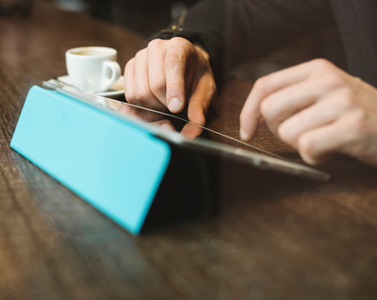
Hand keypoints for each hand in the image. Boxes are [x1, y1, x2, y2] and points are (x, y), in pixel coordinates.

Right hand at [122, 37, 215, 136]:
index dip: (174, 88)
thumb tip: (195, 127)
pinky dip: (142, 107)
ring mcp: (140, 57)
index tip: (177, 108)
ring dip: (154, 107)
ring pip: (141, 93)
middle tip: (175, 107)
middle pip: (155, 84)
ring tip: (164, 104)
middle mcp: (157, 47)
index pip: (173, 63)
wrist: (185, 66)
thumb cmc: (195, 76)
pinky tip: (153, 103)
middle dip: (165, 103)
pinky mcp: (130, 69)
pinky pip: (130, 95)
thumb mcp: (205, 89)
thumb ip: (199, 107)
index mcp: (179, 46)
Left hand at [240, 58, 376, 165]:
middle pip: (269, 110)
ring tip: (322, 141)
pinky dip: (315, 158)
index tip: (247, 131)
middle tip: (299, 134)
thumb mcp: (324, 95)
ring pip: (287, 132)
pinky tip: (331, 151)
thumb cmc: (356, 114)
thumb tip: (252, 118)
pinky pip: (308, 148)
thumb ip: (291, 99)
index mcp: (316, 70)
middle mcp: (328, 80)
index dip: (247, 112)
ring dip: (300, 145)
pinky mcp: (353, 126)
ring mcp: (342, 102)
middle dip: (277, 131)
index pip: (264, 86)